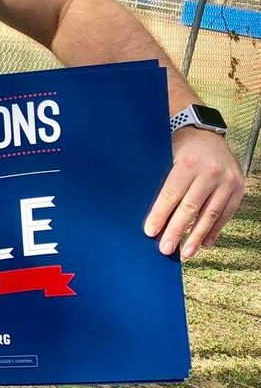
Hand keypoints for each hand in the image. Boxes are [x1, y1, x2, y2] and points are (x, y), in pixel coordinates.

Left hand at [144, 128, 243, 259]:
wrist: (207, 134)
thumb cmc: (179, 149)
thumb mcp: (167, 157)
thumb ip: (164, 183)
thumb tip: (152, 216)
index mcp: (187, 163)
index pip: (171, 194)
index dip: (160, 214)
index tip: (150, 232)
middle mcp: (210, 172)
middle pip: (190, 207)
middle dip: (176, 230)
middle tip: (166, 249)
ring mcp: (227, 180)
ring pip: (210, 214)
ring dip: (197, 236)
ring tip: (186, 253)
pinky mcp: (238, 188)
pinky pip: (226, 214)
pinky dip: (215, 230)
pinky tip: (205, 244)